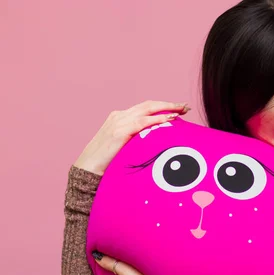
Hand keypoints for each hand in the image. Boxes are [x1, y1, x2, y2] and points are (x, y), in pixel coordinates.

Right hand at [74, 100, 190, 175]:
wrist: (87, 169)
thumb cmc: (107, 163)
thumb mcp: (124, 148)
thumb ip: (136, 142)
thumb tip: (155, 146)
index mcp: (120, 118)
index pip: (145, 108)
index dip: (162, 107)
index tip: (178, 110)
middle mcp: (119, 116)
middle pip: (149, 105)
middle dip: (168, 104)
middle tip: (186, 106)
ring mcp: (118, 122)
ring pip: (147, 110)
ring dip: (167, 108)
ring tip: (182, 110)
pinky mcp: (119, 131)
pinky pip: (142, 122)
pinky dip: (157, 119)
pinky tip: (170, 119)